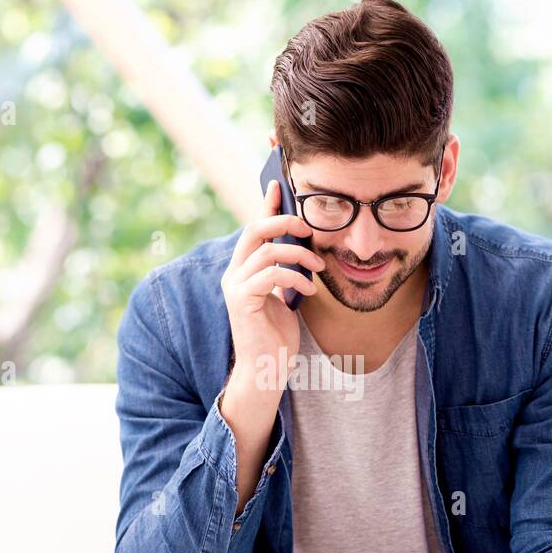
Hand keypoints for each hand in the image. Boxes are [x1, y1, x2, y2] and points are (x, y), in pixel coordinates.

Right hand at [221, 180, 325, 387]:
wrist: (268, 368)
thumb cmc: (277, 334)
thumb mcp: (285, 294)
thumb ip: (286, 269)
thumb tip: (302, 244)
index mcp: (243, 269)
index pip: (254, 227)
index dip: (266, 204)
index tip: (279, 184)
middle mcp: (233, 273)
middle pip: (255, 229)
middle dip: (284, 222)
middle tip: (309, 230)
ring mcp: (235, 286)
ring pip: (266, 250)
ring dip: (298, 256)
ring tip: (317, 269)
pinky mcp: (242, 301)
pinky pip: (271, 275)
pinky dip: (295, 278)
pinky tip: (309, 290)